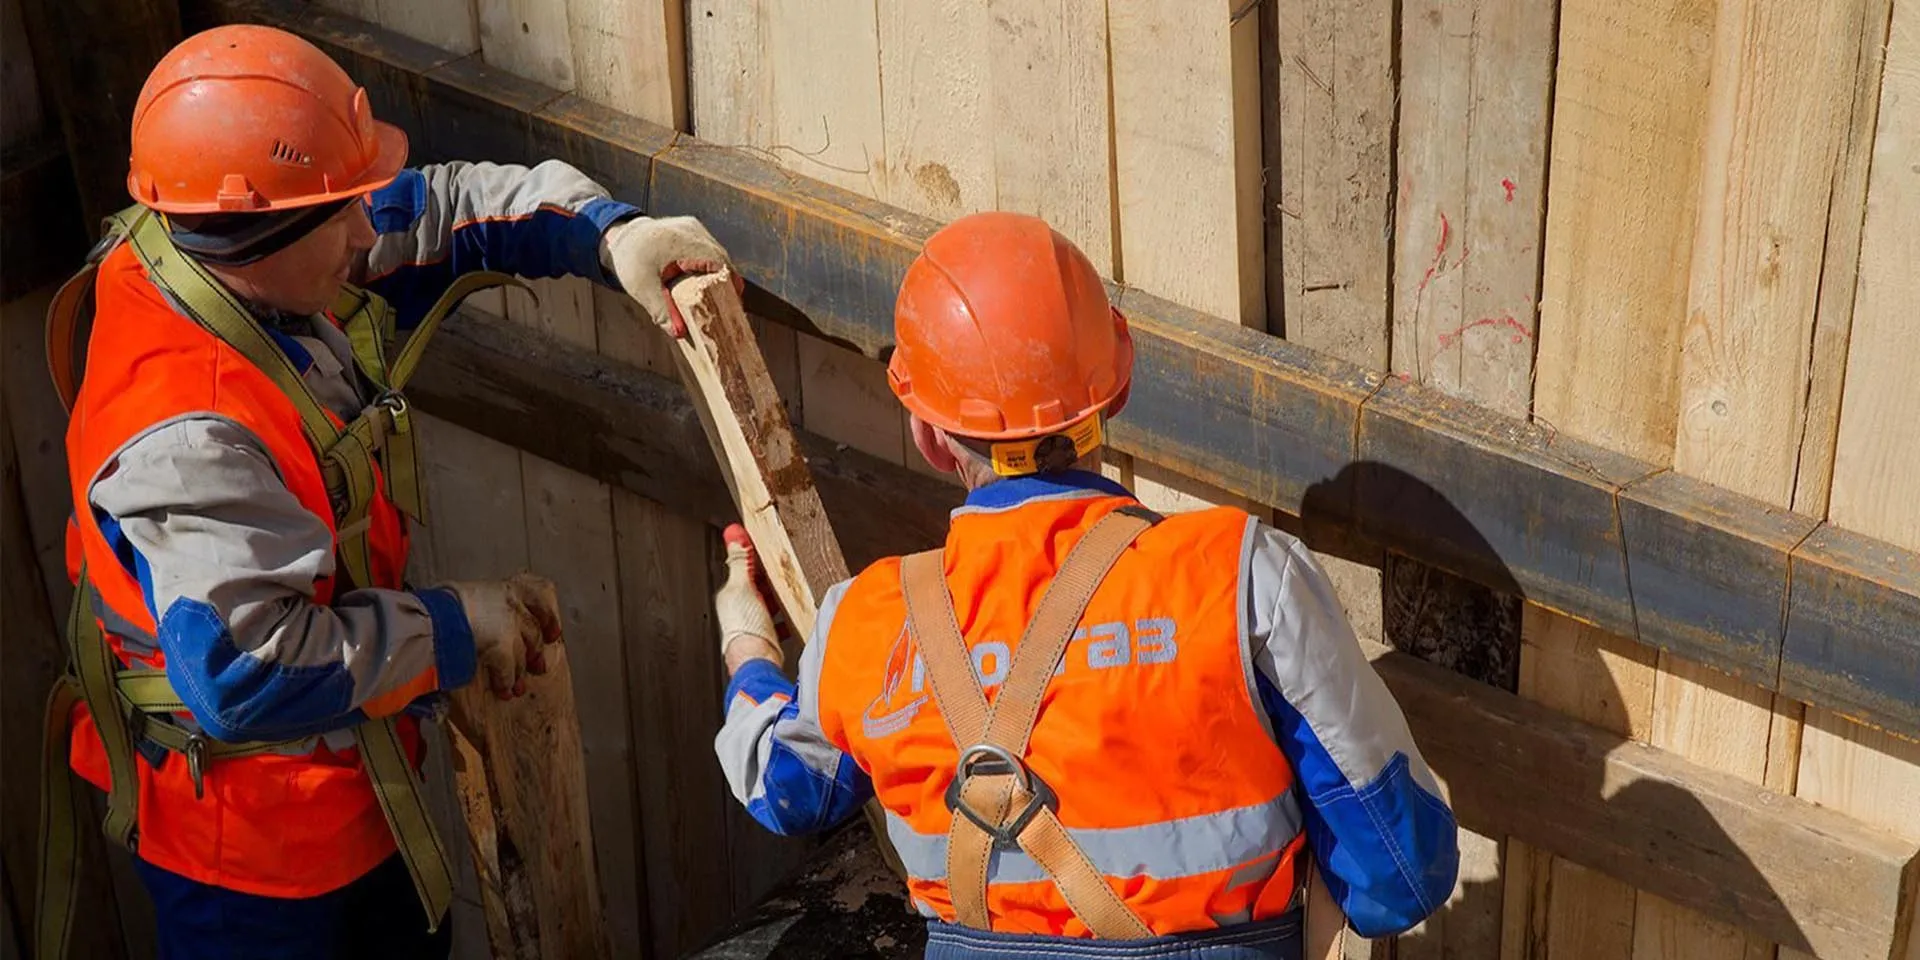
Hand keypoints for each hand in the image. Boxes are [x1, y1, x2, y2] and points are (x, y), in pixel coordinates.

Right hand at [442, 573, 563, 699]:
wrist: (433, 618)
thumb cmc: (442, 605)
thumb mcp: (466, 595)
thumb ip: (481, 605)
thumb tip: (476, 616)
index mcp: (506, 590)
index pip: (538, 600)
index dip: (548, 618)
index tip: (552, 633)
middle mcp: (513, 608)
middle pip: (533, 633)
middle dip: (534, 652)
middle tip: (537, 666)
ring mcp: (510, 630)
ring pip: (522, 656)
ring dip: (519, 673)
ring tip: (516, 687)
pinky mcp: (502, 651)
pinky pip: (508, 672)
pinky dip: (506, 683)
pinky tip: (503, 691)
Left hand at [601, 215, 737, 338]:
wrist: (620, 238)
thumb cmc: (630, 262)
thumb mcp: (642, 288)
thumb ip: (661, 311)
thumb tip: (680, 334)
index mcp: (681, 242)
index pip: (718, 263)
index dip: (730, 283)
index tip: (733, 303)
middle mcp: (692, 230)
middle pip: (722, 259)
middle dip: (726, 282)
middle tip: (728, 306)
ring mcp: (694, 227)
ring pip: (718, 253)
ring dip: (719, 273)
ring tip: (720, 297)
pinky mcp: (694, 228)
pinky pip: (710, 248)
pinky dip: (711, 265)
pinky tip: (708, 282)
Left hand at [716, 524, 783, 672]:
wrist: (757, 660)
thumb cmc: (746, 628)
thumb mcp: (742, 586)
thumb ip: (740, 562)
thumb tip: (733, 536)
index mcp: (730, 595)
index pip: (741, 568)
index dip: (752, 556)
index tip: (761, 544)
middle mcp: (739, 609)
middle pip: (755, 586)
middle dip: (767, 576)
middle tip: (781, 564)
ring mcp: (753, 622)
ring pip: (766, 602)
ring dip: (777, 596)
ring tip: (789, 588)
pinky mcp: (767, 635)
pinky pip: (777, 621)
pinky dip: (785, 616)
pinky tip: (791, 614)